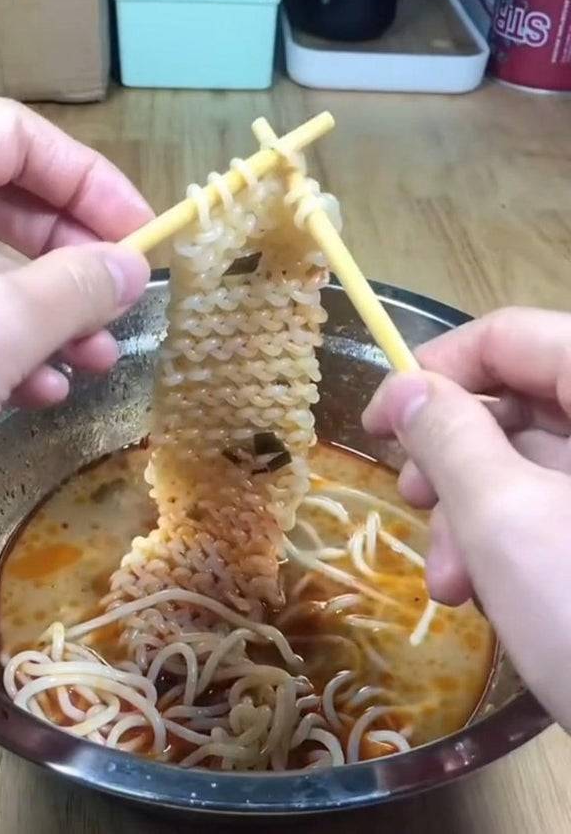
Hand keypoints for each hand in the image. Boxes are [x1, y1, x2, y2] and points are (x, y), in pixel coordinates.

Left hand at [0, 98, 151, 488]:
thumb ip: (72, 288)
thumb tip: (133, 266)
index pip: (11, 136)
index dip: (88, 179)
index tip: (142, 235)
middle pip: (3, 199)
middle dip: (74, 256)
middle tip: (124, 299)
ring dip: (52, 312)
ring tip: (97, 361)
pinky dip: (9, 346)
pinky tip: (43, 390)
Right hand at [363, 308, 570, 729]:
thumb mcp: (504, 523)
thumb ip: (448, 438)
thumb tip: (404, 389)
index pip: (512, 334)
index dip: (433, 368)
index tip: (376, 423)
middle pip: (524, 400)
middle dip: (453, 459)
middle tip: (410, 503)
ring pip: (539, 460)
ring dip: (476, 513)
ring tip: (446, 583)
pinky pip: (563, 505)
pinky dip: (516, 539)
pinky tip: (488, 594)